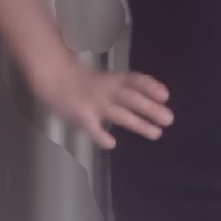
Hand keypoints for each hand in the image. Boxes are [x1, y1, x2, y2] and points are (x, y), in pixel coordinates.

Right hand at [33, 59, 173, 149]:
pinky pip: (92, 127)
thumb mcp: (105, 80)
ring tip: (156, 133)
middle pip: (131, 98)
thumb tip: (154, 102)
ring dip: (138, 123)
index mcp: (113, 79)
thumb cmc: (82, 81)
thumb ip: (125, 89)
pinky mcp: (81, 116)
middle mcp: (106, 90)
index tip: (165, 96)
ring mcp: (94, 103)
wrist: (52, 77)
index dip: (150, 86)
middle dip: (150, 108)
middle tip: (169, 119)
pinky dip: (101, 135)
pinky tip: (112, 143)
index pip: (134, 80)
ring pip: (119, 113)